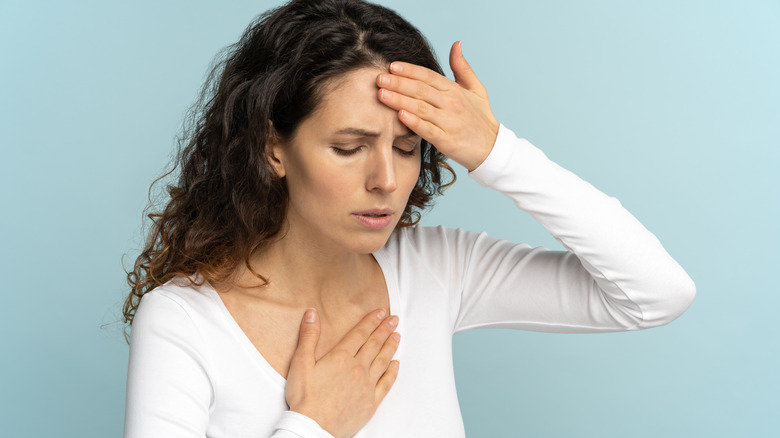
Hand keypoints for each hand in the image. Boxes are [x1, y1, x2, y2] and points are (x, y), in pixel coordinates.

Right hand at [285, 308, 400, 437]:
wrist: (313, 428)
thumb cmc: (305, 398)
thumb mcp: (300, 363)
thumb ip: (308, 337)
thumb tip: (312, 314)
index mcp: (341, 358)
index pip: (360, 334)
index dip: (371, 321)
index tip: (380, 312)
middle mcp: (357, 369)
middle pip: (374, 344)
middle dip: (385, 329)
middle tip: (394, 319)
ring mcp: (366, 385)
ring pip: (382, 361)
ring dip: (391, 347)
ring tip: (397, 336)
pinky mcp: (370, 402)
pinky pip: (386, 384)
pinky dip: (392, 373)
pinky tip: (396, 365)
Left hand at [376, 41, 499, 170]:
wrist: (492, 148)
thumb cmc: (481, 118)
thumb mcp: (476, 89)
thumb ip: (462, 67)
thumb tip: (456, 44)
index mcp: (454, 90)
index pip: (428, 76)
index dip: (410, 71)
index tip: (392, 66)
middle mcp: (451, 104)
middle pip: (421, 90)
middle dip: (398, 83)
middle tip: (378, 79)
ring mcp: (449, 122)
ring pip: (421, 108)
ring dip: (400, 100)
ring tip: (382, 94)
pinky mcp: (447, 140)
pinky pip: (427, 129)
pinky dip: (414, 122)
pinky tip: (399, 116)